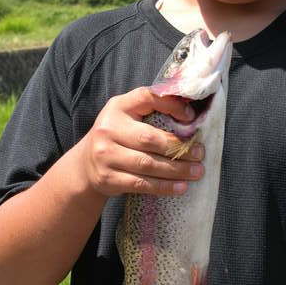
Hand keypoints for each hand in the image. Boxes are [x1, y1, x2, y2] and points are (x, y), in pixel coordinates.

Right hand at [79, 87, 204, 197]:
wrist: (85, 165)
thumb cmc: (117, 136)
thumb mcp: (128, 116)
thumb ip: (152, 111)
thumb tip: (192, 115)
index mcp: (118, 106)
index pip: (147, 97)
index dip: (171, 105)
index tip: (192, 117)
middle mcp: (108, 129)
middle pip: (150, 138)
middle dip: (179, 148)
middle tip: (200, 153)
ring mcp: (105, 155)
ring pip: (148, 164)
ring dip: (177, 170)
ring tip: (197, 171)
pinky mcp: (108, 178)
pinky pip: (141, 184)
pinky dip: (164, 187)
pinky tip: (181, 187)